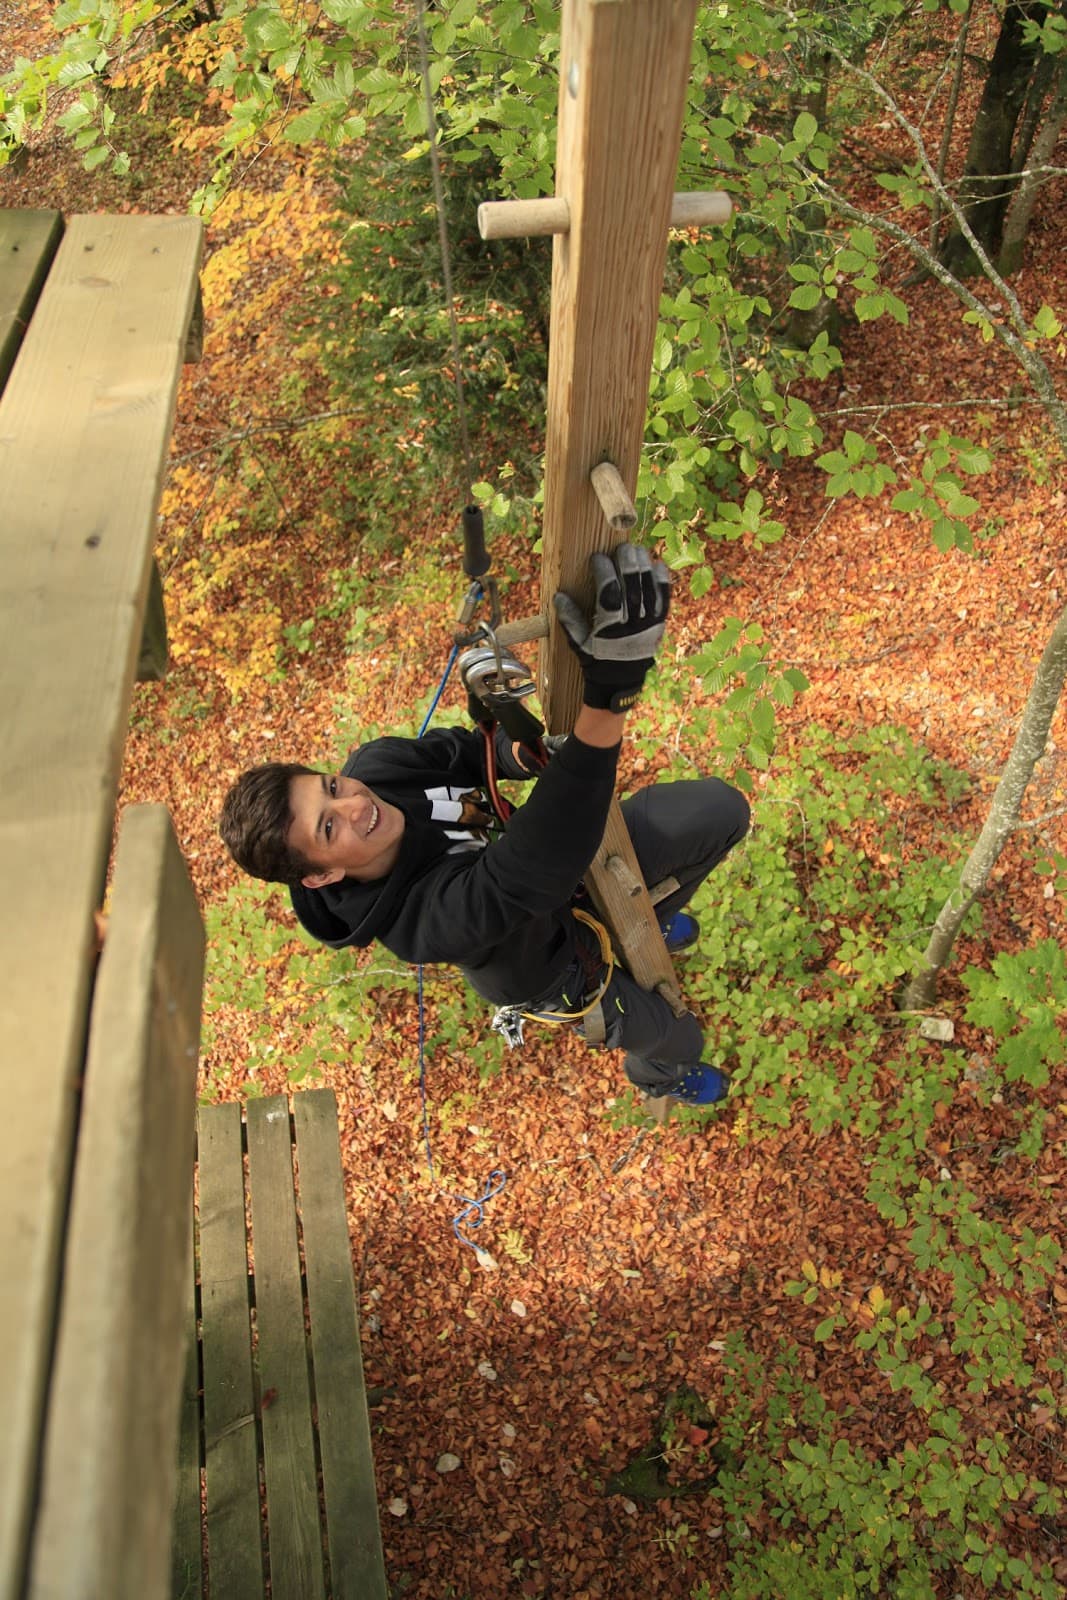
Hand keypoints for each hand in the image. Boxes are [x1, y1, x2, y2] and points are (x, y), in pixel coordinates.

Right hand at [552, 542, 670, 711]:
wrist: (620, 681)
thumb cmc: (596, 659)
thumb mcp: (578, 643)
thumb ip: (570, 620)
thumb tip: (559, 595)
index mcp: (610, 629)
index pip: (609, 595)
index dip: (604, 573)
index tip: (597, 557)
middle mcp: (631, 626)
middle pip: (633, 588)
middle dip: (628, 564)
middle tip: (622, 547)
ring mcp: (648, 624)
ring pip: (649, 590)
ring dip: (644, 567)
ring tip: (637, 550)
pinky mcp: (660, 624)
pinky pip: (665, 599)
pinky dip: (663, 581)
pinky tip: (658, 564)